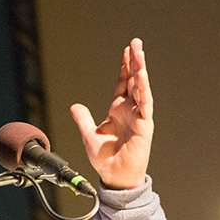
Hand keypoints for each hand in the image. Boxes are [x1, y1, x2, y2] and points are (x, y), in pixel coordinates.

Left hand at [70, 38, 153, 189]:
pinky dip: (143, 88)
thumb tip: (75, 106)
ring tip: (139, 52)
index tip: (126, 52)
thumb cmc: (105, 160)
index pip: (123, 85)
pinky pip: (144, 103)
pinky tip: (141, 74)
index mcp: (118, 112)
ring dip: (140, 70)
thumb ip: (83, 119)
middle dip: (135, 62)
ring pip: (141, 88)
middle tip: (136, 43)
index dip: (124, 68)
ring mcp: (139, 117)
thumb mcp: (89, 135)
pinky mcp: (144, 125)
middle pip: (134, 81)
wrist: (115, 176)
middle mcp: (130, 111)